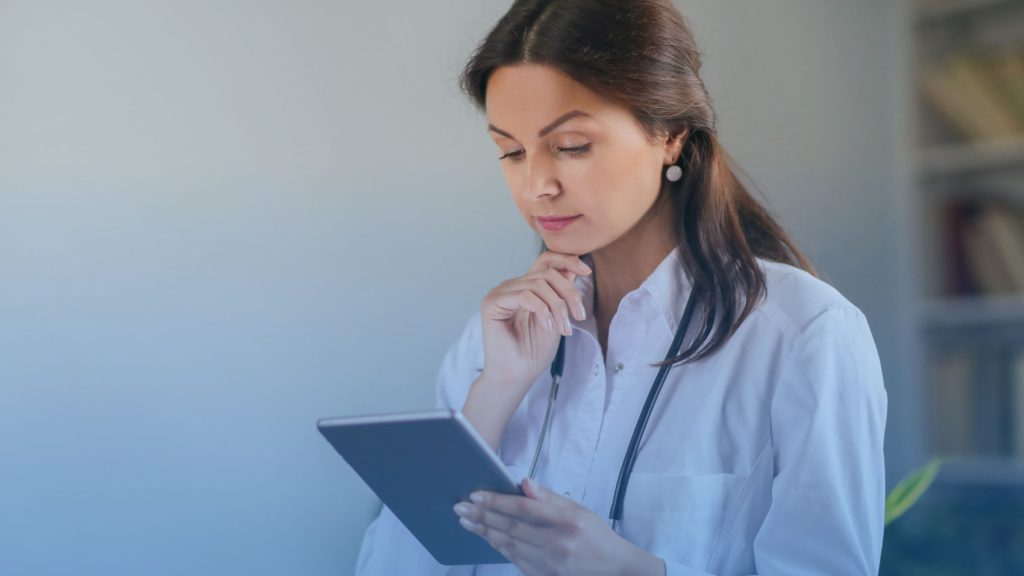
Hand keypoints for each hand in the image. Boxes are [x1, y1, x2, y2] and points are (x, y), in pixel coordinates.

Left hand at [452, 478, 664, 575]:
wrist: (613, 569)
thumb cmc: (595, 535)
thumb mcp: (578, 509)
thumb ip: (549, 497)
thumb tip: (523, 483)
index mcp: (567, 521)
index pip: (524, 509)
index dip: (497, 502)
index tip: (476, 495)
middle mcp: (557, 544)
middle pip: (511, 528)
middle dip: (482, 516)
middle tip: (460, 507)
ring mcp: (549, 564)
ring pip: (509, 545)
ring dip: (485, 532)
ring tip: (466, 521)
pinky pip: (515, 560)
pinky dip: (498, 547)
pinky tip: (486, 537)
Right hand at [478, 251, 591, 398]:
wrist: (517, 375)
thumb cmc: (534, 351)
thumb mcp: (557, 316)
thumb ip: (561, 292)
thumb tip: (574, 268)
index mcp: (525, 288)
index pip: (545, 261)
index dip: (567, 260)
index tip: (587, 271)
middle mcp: (511, 287)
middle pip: (546, 273)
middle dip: (569, 293)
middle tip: (578, 317)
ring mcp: (500, 293)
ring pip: (538, 283)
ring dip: (557, 306)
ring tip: (564, 328)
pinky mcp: (492, 303)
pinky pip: (524, 295)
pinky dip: (541, 309)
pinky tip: (547, 325)